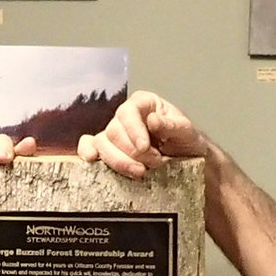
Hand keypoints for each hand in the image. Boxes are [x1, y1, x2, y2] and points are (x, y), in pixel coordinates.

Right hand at [76, 90, 205, 179]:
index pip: (128, 112)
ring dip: (118, 161)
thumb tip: (152, 120)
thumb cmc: (187, 142)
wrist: (188, 161)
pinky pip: (90, 147)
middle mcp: (125, 116)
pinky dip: (87, 152)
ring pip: (101, 143)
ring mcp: (114, 133)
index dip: (133, 130)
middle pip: (114, 131)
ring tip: (140, 172)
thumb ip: (172, 125)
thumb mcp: (187, 132)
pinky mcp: (108, 150)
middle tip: (154, 163)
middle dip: (132, 152)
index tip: (144, 148)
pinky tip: (92, 160)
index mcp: (143, 103)